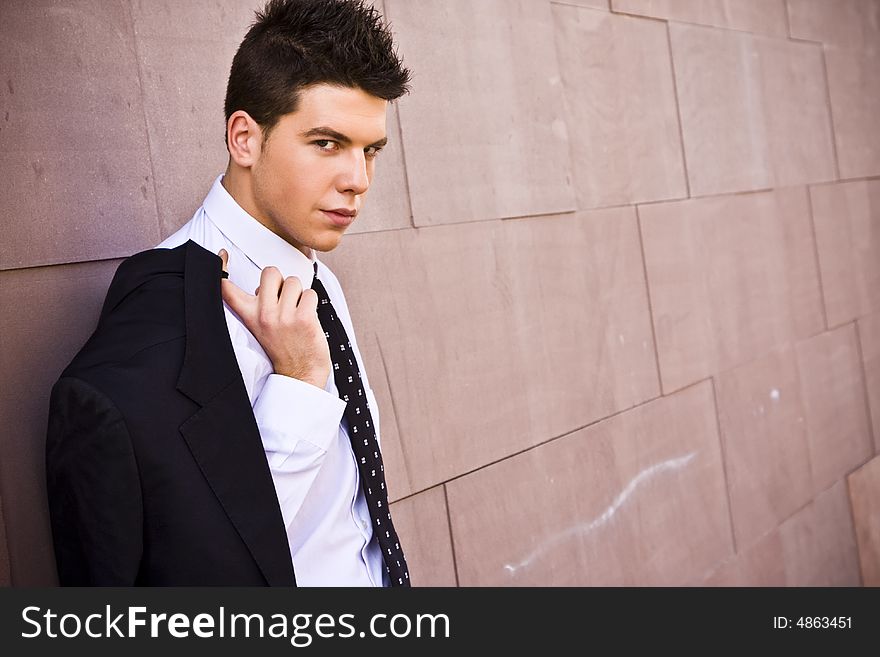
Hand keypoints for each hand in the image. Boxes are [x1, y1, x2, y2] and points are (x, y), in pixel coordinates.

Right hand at [218, 249, 330, 389]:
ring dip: (298, 294)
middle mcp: (263, 315)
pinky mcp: (303, 319)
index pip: (227, 289)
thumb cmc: (283, 349)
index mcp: (249, 315)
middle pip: (270, 271)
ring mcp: (283, 317)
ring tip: (296, 313)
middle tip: (284, 301)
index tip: (222, 254)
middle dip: (281, 282)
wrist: (300, 375)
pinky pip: (310, 293)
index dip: (221, 267)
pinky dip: (312, 303)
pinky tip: (307, 318)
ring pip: (293, 281)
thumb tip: (264, 285)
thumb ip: (257, 306)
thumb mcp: (259, 327)